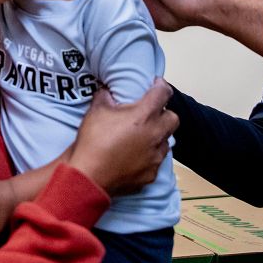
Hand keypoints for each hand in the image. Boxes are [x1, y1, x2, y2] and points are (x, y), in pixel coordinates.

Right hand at [67, 79, 177, 195]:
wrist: (88, 177)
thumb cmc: (92, 143)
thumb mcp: (95, 111)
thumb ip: (105, 96)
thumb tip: (107, 92)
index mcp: (144, 115)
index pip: (163, 93)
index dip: (160, 85)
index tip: (155, 85)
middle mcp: (155, 135)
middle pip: (173, 118)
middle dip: (164, 114)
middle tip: (149, 115)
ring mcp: (155, 156)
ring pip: (166, 142)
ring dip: (157, 137)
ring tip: (140, 138)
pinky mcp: (151, 174)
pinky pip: (156, 161)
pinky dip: (148, 157)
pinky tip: (134, 157)